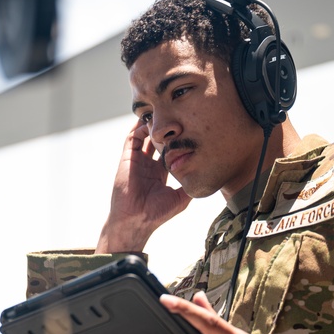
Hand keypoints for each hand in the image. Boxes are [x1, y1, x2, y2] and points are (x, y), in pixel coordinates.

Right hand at [96, 119, 190, 252]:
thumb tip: (206, 178)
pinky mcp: (128, 158)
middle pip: (157, 141)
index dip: (177, 141)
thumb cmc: (156, 214)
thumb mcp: (180, 199)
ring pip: (144, 136)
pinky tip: (150, 121)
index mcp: (159, 173)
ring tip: (163, 113)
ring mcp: (137, 161)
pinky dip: (139, 128)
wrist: (135, 220)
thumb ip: (190, 187)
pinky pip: (132, 138)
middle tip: (176, 115)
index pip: (169, 152)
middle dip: (165, 130)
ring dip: (152, 126)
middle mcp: (148, 165)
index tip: (189, 130)